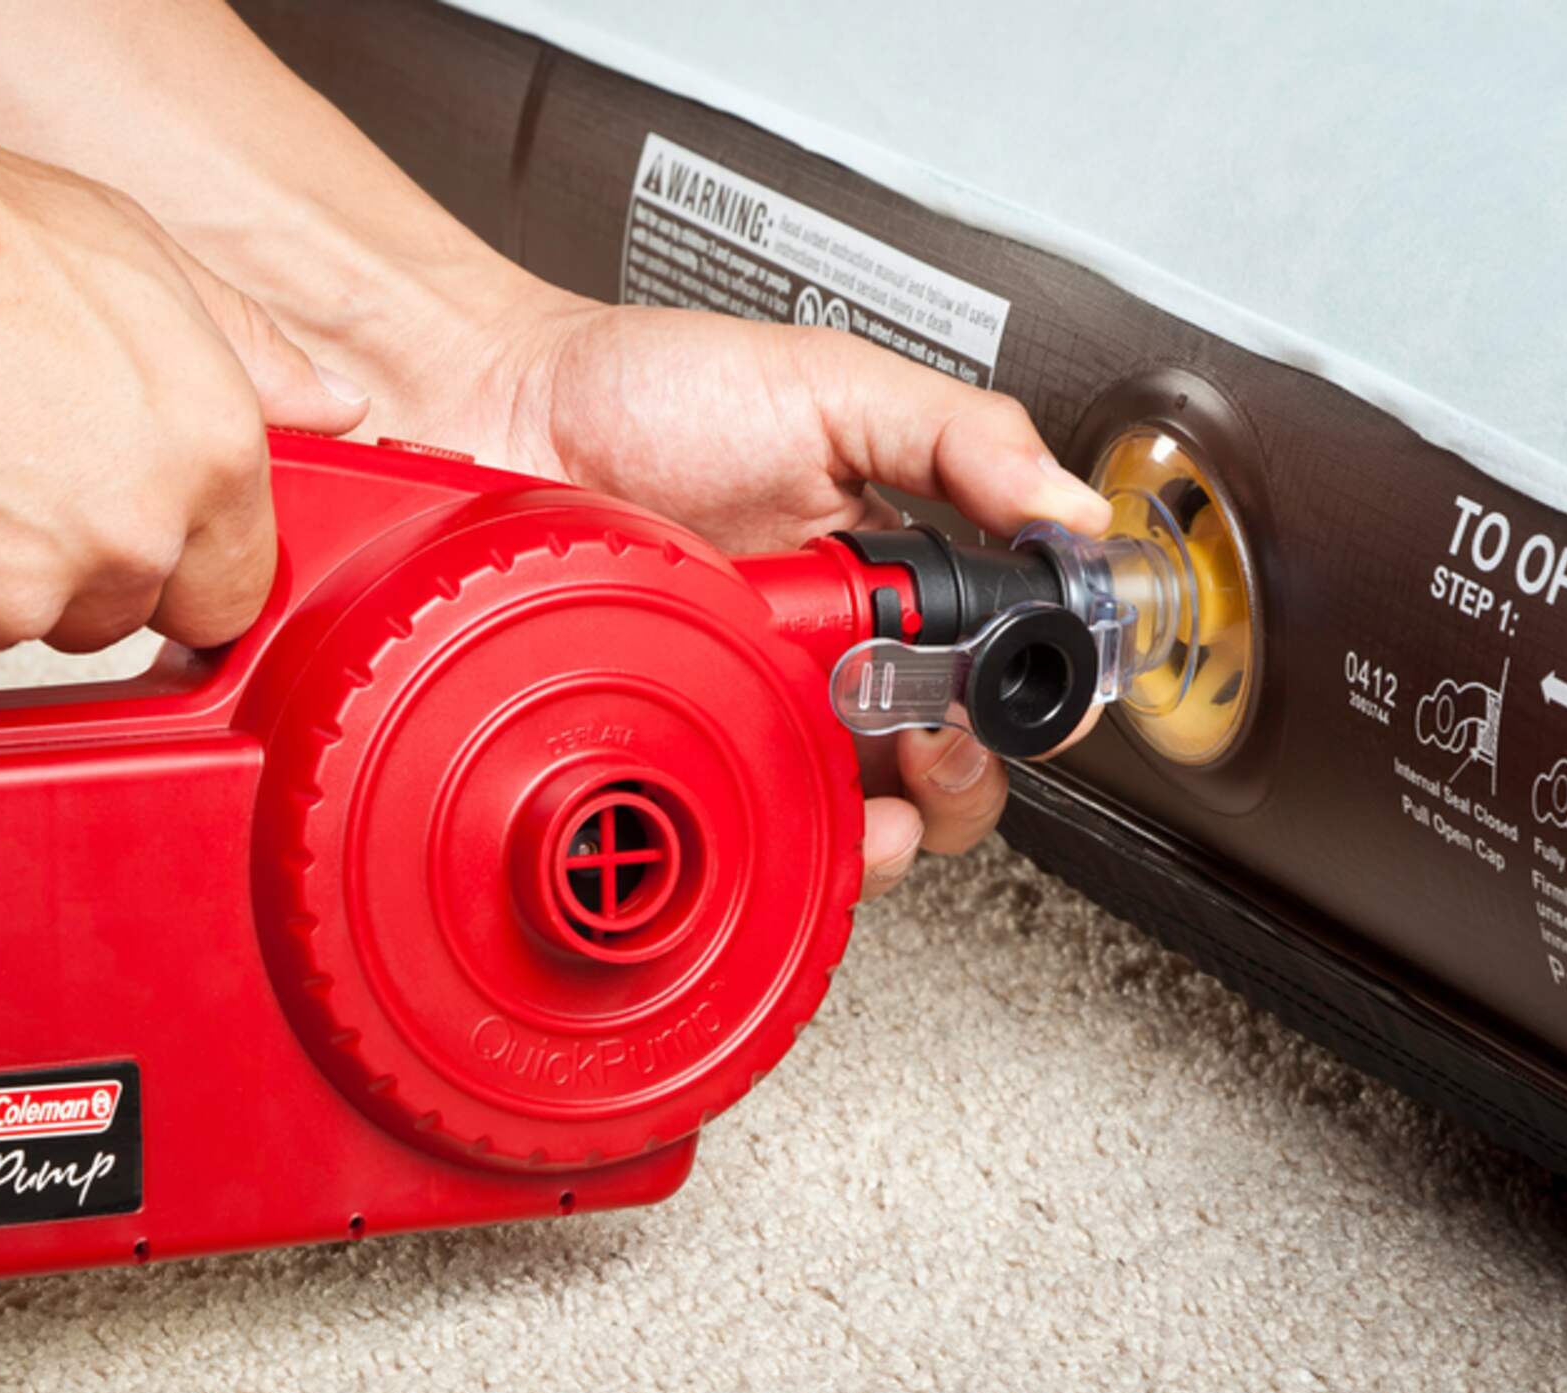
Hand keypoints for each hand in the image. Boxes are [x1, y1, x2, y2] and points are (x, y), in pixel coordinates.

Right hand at [0, 116, 367, 673]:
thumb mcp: (131, 253)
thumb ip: (247, 350)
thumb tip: (331, 406)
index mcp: (204, 456)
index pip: (229, 592)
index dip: (172, 566)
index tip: (119, 533)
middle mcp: (123, 540)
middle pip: (111, 617)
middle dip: (58, 560)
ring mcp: (7, 600)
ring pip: (2, 631)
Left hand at [429, 295, 1114, 897]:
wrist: (495, 411)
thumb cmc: (643, 390)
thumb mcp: (831, 384)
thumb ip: (959, 435)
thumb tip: (1071, 508)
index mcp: (886, 574)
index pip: (995, 660)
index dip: (1035, 693)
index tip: (1036, 694)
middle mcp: (828, 655)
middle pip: (941, 766)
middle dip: (963, 779)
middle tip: (936, 743)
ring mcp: (755, 709)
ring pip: (855, 816)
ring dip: (885, 825)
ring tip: (871, 783)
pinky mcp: (682, 747)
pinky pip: (751, 822)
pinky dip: (786, 834)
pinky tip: (786, 799)